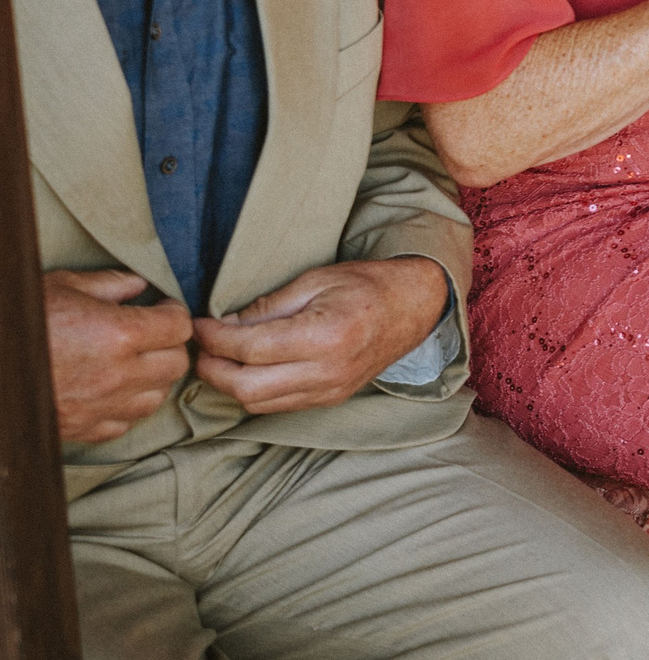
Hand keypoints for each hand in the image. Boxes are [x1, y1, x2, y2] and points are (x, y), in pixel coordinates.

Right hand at [47, 269, 192, 442]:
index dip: (173, 313)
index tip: (161, 308)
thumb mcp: (60, 286)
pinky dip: (125, 407)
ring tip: (133, 361)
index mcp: (118, 335)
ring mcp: (99, 407)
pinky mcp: (80, 429)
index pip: (178, 327)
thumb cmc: (16, 321)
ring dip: (152, 378)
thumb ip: (108, 284)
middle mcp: (117, 375)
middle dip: (169, 345)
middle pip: (176, 364)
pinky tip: (111, 389)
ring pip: (156, 397)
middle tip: (151, 333)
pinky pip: (124, 423)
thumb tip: (139, 285)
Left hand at [192, 257, 449, 414]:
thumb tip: (224, 324)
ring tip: (217, 358)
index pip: (250, 348)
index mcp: (325, 335)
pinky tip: (246, 369)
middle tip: (200, 347)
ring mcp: (330, 390)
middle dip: (213, 368)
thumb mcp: (316, 280)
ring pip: (257, 402)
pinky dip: (253, 391)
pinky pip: (277, 405)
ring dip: (229, 383)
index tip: (197, 325)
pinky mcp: (331, 399)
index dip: (214, 338)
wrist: (414, 307)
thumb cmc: (367, 285)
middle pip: (246, 386)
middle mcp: (327, 371)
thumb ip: (268, 306)